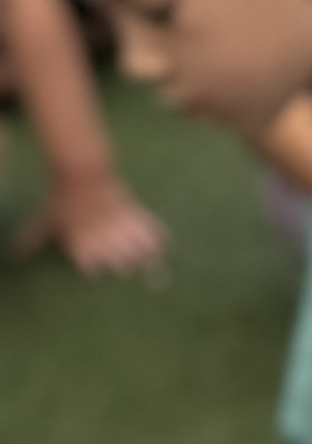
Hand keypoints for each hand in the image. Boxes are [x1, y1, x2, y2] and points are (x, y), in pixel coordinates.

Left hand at [9, 175, 166, 279]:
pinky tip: (165, 246)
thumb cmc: (62, 200)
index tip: (95, 271)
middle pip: (120, 261)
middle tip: (124, 269)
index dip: (94, 268)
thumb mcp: (46, 220)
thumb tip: (14, 254)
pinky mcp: (134, 212)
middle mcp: (103, 234)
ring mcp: (120, 223)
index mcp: (80, 239)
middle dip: (123, 266)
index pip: (90, 264)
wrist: (81, 171)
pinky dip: (160, 236)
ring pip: (139, 245)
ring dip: (145, 256)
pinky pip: (152, 227)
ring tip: (150, 265)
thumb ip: (33, 239)